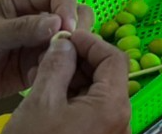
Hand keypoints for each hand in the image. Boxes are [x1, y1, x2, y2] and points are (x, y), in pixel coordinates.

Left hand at [0, 0, 94, 122]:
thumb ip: (21, 29)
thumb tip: (59, 24)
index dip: (67, 7)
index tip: (67, 29)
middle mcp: (35, 14)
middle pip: (73, 12)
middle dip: (76, 29)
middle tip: (66, 48)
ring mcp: (37, 41)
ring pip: (71, 39)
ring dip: (70, 51)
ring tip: (58, 66)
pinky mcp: (36, 64)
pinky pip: (59, 64)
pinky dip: (59, 70)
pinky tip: (48, 78)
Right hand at [6, 31, 129, 133]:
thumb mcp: (41, 102)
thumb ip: (56, 66)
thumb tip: (65, 42)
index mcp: (113, 105)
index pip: (114, 58)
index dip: (91, 42)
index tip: (66, 36)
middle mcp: (120, 119)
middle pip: (108, 76)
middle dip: (81, 60)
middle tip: (52, 52)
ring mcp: (110, 133)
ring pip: (98, 94)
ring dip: (74, 78)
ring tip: (44, 71)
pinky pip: (91, 112)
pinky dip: (73, 98)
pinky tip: (49, 93)